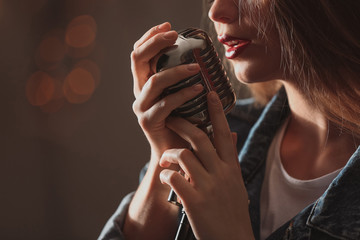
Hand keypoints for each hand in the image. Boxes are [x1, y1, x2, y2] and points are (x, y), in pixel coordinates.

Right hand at [131, 22, 202, 160]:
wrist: (176, 152)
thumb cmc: (183, 121)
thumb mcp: (183, 95)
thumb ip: (184, 79)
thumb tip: (202, 58)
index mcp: (144, 81)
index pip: (140, 53)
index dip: (150, 37)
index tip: (168, 26)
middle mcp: (139, 91)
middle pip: (138, 59)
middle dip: (155, 42)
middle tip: (175, 35)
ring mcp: (141, 106)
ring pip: (153, 80)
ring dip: (176, 70)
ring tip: (196, 67)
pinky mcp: (148, 121)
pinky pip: (165, 104)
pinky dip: (183, 94)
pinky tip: (198, 89)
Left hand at [159, 92, 253, 239]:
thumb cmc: (231, 211)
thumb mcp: (235, 183)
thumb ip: (230, 158)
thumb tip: (230, 135)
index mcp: (231, 167)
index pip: (224, 133)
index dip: (217, 112)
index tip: (210, 93)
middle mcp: (221, 173)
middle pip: (200, 138)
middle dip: (183, 124)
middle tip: (172, 118)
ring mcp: (208, 186)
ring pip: (183, 154)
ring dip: (170, 153)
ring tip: (166, 158)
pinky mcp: (194, 201)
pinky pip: (173, 177)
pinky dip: (167, 174)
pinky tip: (168, 178)